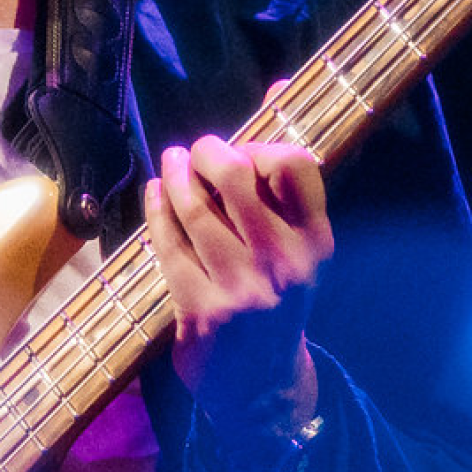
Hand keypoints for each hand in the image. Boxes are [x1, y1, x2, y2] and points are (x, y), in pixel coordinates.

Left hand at [143, 128, 331, 438]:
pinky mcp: (200, 309)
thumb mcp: (296, 245)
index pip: (295, 164)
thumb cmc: (277, 297)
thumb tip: (277, 82)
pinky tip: (155, 196)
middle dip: (208, 152)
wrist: (262, 388)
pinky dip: (156, 211)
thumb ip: (285, 173)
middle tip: (196, 152)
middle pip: (236, 176)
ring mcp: (242, 289)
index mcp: (316, 243)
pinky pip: (167, 243)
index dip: (261, 143)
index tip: (243, 149)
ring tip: (171, 167)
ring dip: (175, 177)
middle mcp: (284, 264)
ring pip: (195, 208)